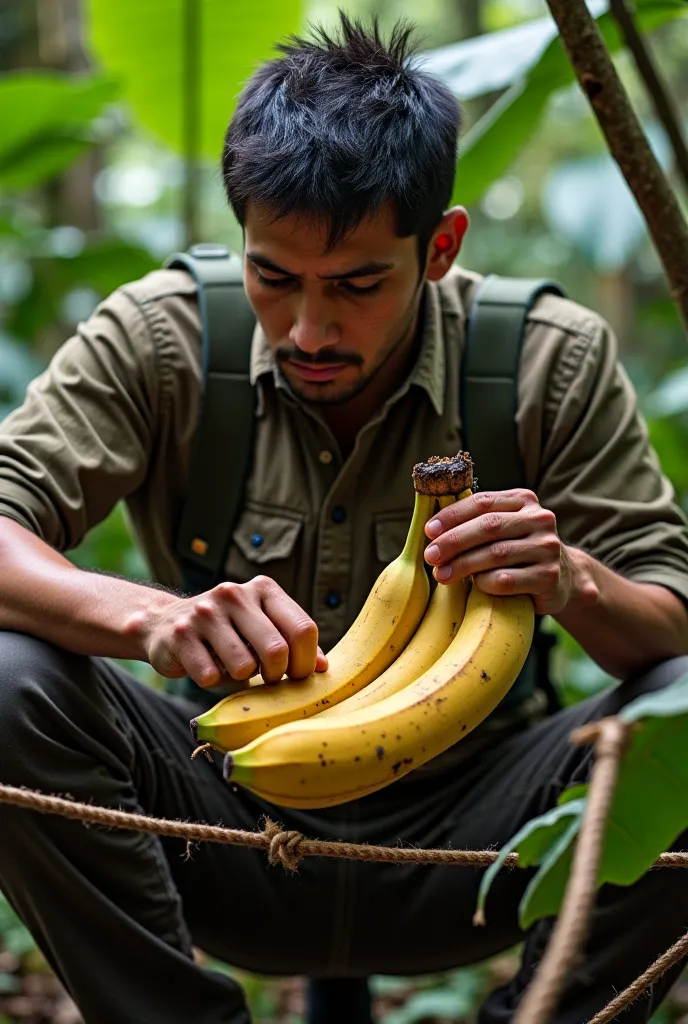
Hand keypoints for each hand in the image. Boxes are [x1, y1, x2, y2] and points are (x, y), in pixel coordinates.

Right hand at [141, 576, 327, 688]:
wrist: (164, 624)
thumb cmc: (227, 632)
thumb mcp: (262, 627)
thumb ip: (293, 643)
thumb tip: (324, 668)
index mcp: (263, 589)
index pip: (303, 629)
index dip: (305, 662)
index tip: (296, 676)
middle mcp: (235, 593)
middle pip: (277, 650)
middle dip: (275, 676)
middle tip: (266, 679)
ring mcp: (205, 612)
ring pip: (243, 667)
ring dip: (240, 678)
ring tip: (230, 665)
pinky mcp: (180, 635)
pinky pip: (211, 677)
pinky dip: (213, 681)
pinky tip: (205, 666)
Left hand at [423, 489, 575, 615]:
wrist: (563, 579)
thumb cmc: (519, 552)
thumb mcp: (505, 529)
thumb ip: (477, 522)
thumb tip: (432, 530)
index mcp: (524, 501)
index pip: (482, 502)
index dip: (452, 515)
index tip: (428, 530)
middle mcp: (540, 519)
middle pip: (489, 526)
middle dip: (454, 541)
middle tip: (431, 556)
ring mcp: (548, 548)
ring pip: (497, 553)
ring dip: (464, 565)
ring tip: (442, 575)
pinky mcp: (550, 577)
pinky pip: (508, 580)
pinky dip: (486, 583)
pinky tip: (474, 588)